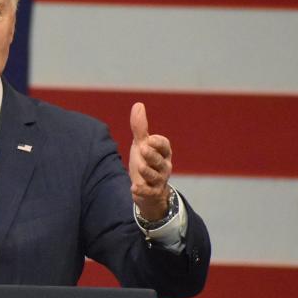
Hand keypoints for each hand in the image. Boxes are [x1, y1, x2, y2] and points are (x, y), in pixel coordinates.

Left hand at [129, 102, 172, 220]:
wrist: (146, 189)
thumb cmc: (146, 162)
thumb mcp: (141, 144)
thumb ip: (140, 127)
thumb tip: (138, 104)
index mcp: (163, 153)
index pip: (164, 146)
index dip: (158, 143)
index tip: (148, 139)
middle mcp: (164, 166)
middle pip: (160, 160)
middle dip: (152, 155)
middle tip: (143, 148)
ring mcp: (159, 181)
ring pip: (155, 176)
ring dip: (148, 171)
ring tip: (139, 167)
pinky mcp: (152, 193)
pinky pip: (149, 193)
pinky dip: (142, 191)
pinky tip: (133, 188)